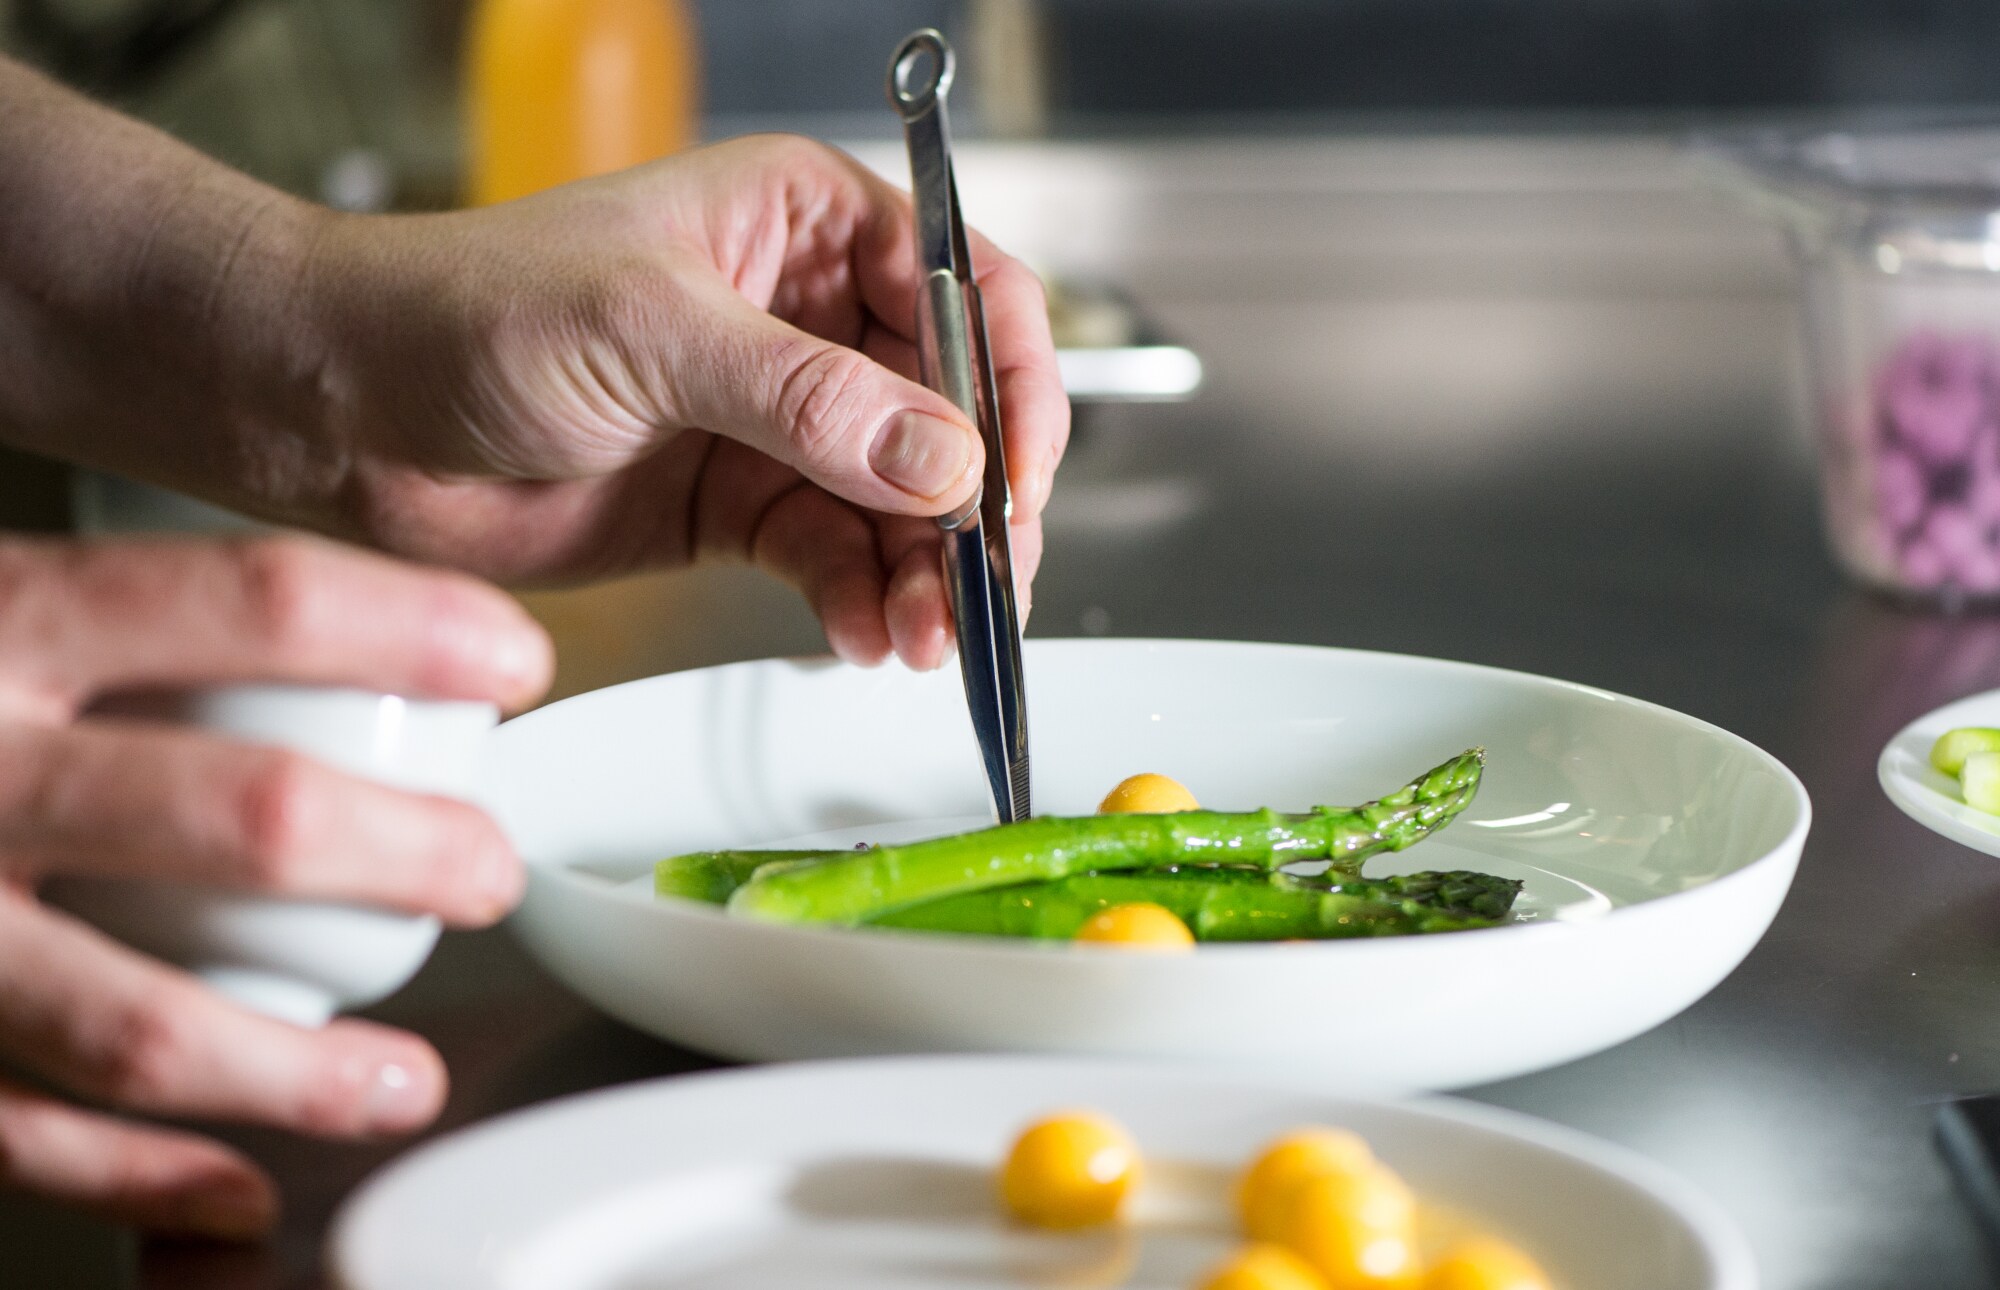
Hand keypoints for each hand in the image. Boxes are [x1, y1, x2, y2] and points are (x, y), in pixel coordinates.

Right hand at [0, 535, 550, 1237]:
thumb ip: (123, 617)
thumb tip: (352, 629)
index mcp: (2, 620)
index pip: (255, 603)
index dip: (420, 630)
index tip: (517, 663)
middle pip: (247, 819)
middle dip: (410, 859)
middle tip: (484, 875)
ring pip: (141, 1024)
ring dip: (303, 1070)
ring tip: (405, 1084)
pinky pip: (23, 1136)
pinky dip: (144, 1181)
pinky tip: (238, 1192)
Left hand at [286, 134, 1068, 669]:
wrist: (352, 414)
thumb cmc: (470, 309)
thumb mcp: (651, 331)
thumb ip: (808, 400)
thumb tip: (944, 460)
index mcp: (806, 224)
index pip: (967, 292)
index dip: (1009, 385)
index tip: (1013, 476)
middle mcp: (811, 318)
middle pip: (954, 413)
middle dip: (977, 506)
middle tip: (982, 583)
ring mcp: (784, 421)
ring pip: (906, 504)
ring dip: (930, 575)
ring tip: (927, 635)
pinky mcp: (745, 506)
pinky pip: (840, 559)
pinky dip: (866, 602)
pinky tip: (868, 635)